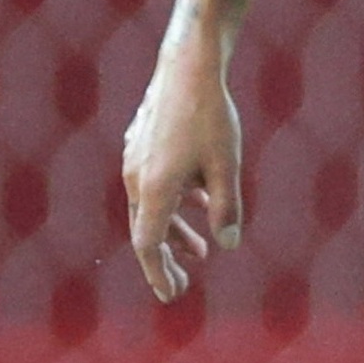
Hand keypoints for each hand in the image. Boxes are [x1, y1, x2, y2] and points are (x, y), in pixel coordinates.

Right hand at [123, 43, 243, 302]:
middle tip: (183, 285)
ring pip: (151, 206)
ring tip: (201, 250)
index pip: (149, 245)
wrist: (188, 68)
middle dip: (166, 259)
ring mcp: (135, 159)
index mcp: (153, 189)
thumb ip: (226, 208)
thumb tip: (228, 245)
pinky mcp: (142, 144)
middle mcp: (136, 177)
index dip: (159, 273)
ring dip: (175, 230)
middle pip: (147, 229)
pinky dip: (174, 202)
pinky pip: (154, 184)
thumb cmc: (211, 117)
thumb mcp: (227, 167)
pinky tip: (199, 202)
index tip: (173, 294)